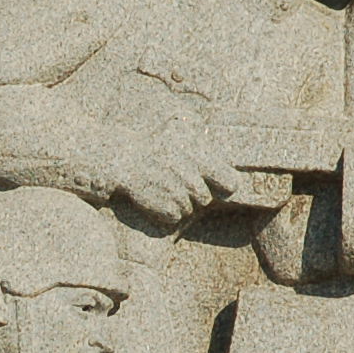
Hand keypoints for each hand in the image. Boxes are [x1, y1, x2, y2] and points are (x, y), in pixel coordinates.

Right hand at [105, 128, 241, 227]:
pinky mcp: (165, 209)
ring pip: (188, 210)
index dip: (225, 186)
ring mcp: (178, 195)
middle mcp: (191, 178)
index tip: (219, 185)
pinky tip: (155, 197)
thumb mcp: (182, 134)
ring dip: (177, 202)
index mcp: (200, 159)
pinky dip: (165, 212)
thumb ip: (205, 146)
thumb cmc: (155, 145)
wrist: (124, 157)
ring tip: (162, 187)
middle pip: (204, 199)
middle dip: (192, 194)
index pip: (230, 183)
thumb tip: (229, 164)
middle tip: (176, 182)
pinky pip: (174, 218)